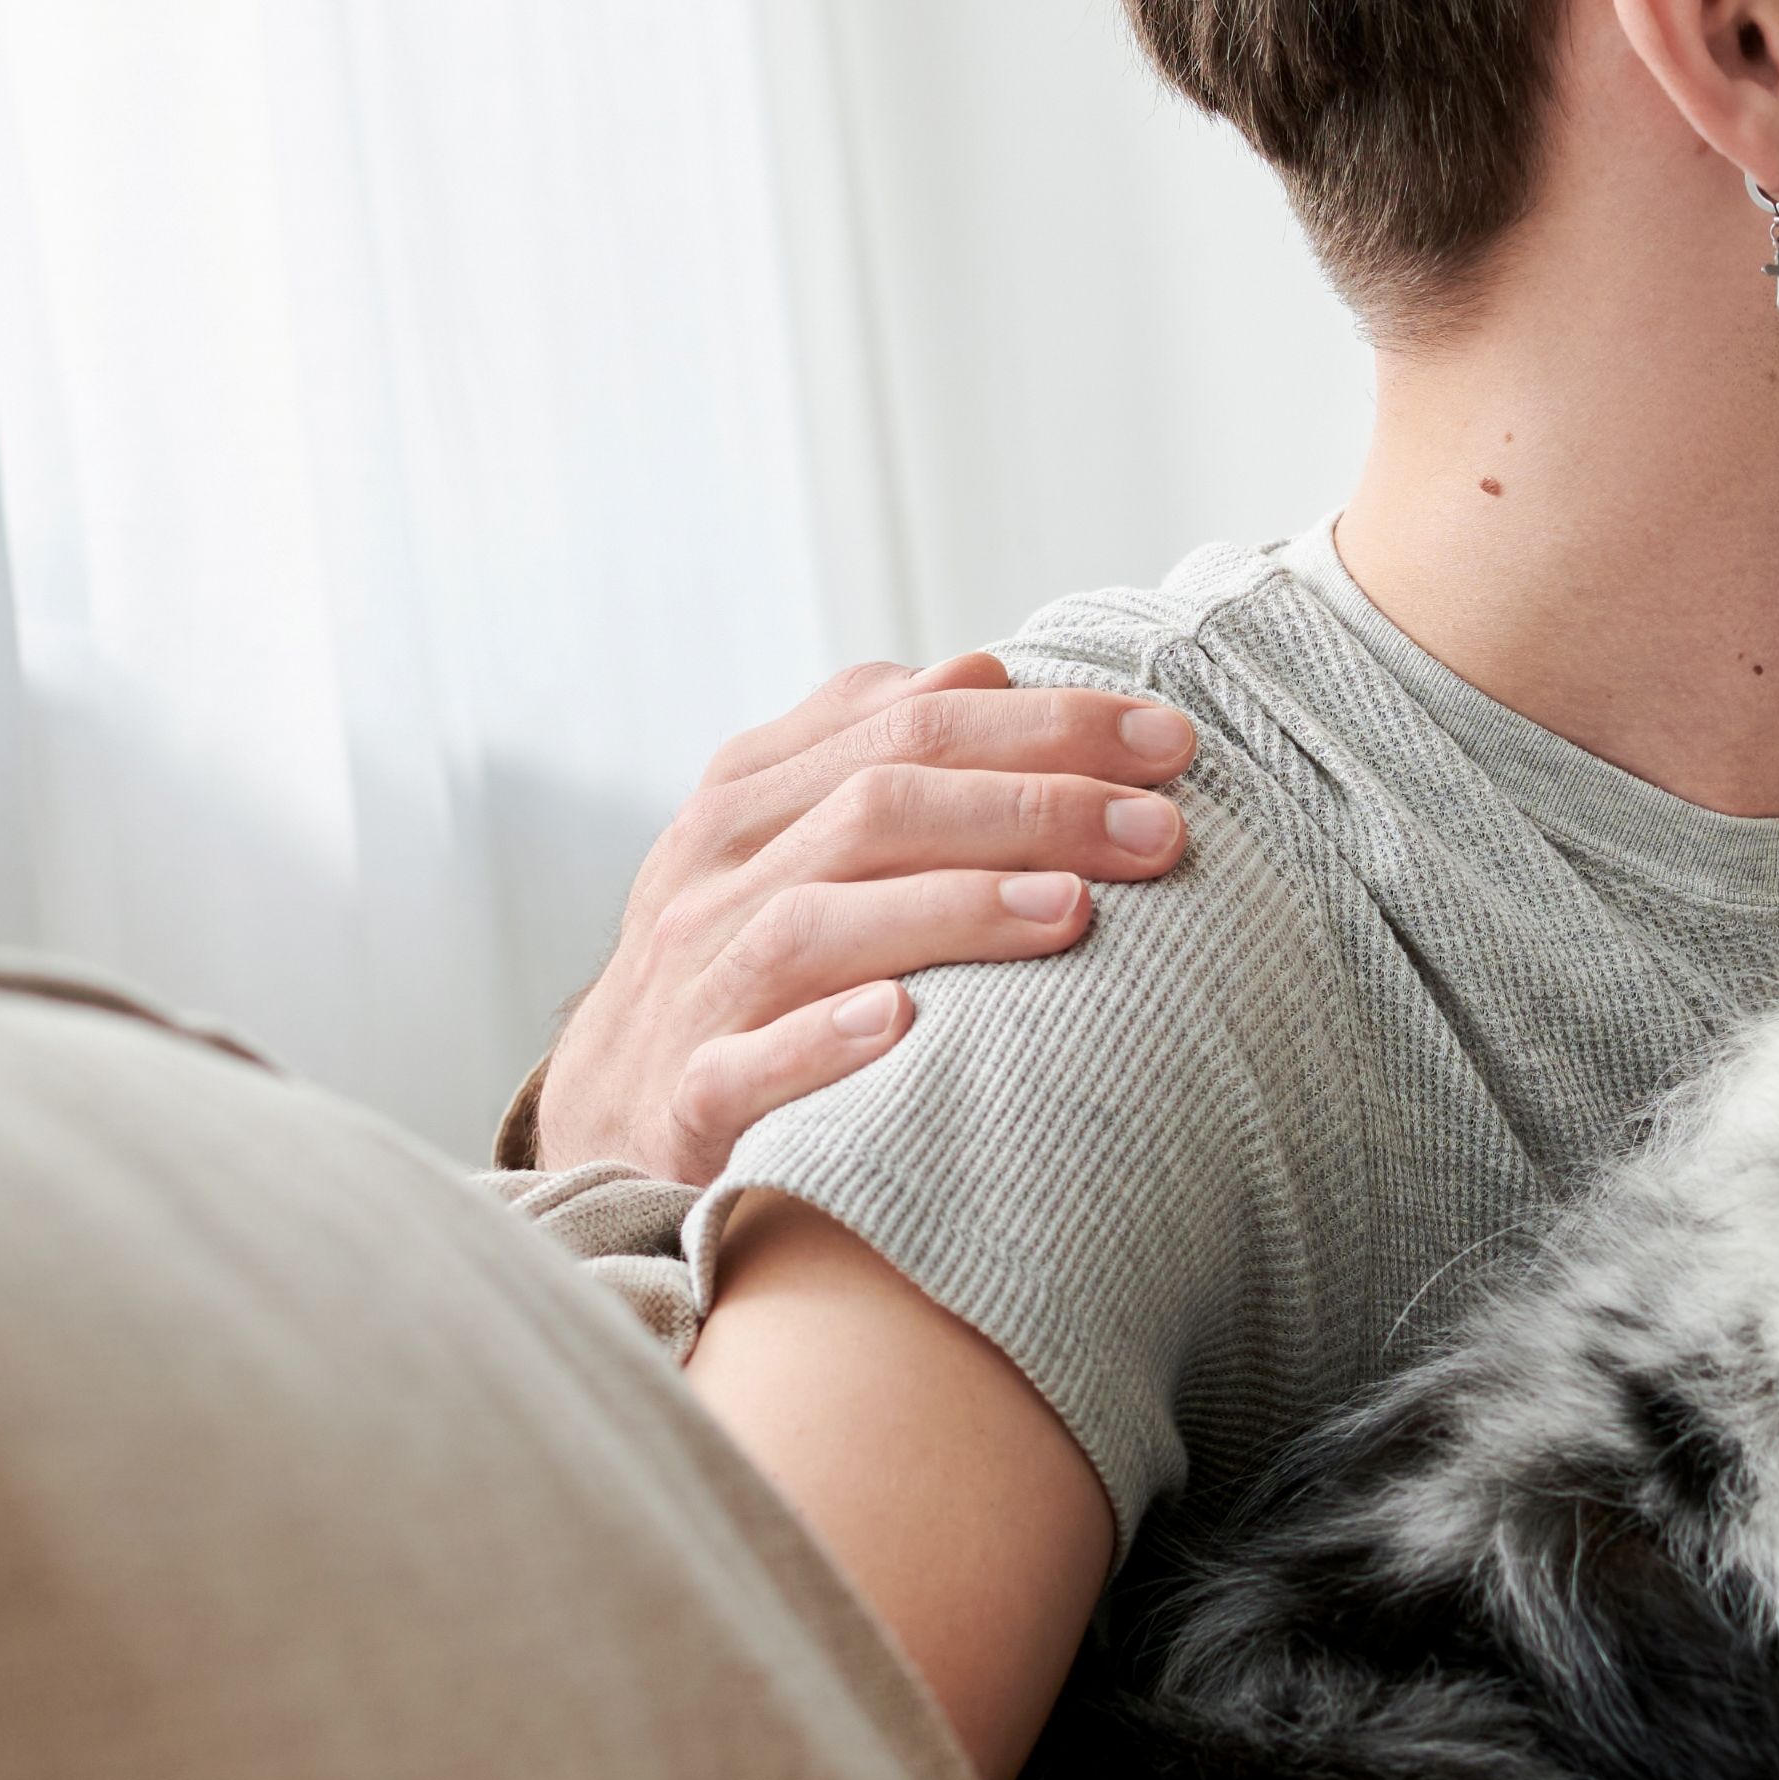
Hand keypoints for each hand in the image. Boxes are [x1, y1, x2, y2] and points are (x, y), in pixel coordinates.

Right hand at [531, 656, 1197, 1181]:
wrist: (606, 1113)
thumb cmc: (738, 963)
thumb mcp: (790, 838)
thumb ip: (875, 751)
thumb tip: (988, 666)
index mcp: (752, 792)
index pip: (911, 725)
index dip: (1047, 724)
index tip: (1172, 743)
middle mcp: (717, 872)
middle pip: (877, 806)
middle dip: (1033, 806)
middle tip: (1161, 832)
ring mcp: (695, 982)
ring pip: (818, 922)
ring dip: (951, 910)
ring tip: (1071, 911)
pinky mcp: (685, 1096)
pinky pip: (746, 1062)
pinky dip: (823, 1040)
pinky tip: (903, 1024)